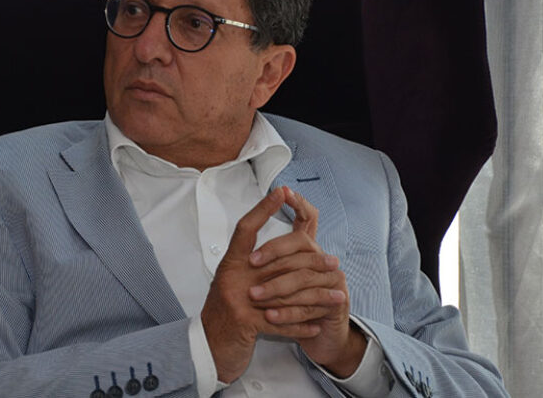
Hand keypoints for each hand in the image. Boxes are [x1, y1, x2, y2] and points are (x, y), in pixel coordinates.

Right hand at [200, 187, 346, 382]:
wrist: (205, 349)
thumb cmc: (222, 316)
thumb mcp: (231, 285)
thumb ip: (249, 267)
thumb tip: (274, 250)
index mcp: (230, 264)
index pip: (245, 229)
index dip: (263, 209)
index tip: (281, 192)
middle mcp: (231, 277)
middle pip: (275, 261)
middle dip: (309, 261)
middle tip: (333, 261)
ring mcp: (236, 299)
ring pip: (284, 292)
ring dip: (314, 295)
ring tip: (337, 295)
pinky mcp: (244, 324)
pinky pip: (279, 323)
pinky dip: (300, 325)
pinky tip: (317, 326)